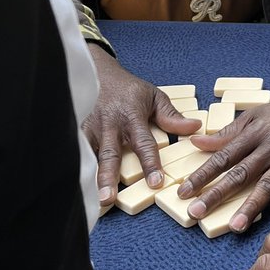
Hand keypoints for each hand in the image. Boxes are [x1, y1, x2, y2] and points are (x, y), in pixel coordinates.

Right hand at [85, 49, 203, 204]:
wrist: (98, 72)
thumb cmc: (128, 88)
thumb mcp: (154, 96)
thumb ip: (171, 115)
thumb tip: (195, 128)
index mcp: (132, 116)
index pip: (143, 143)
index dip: (150, 164)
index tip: (156, 182)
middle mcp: (109, 124)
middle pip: (110, 154)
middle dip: (109, 176)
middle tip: (110, 198)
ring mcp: (90, 128)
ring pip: (89, 155)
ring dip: (89, 177)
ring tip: (90, 198)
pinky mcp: (75, 130)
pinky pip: (74, 151)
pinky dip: (74, 167)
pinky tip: (74, 186)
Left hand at [174, 71, 269, 232]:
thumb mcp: (254, 116)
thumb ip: (227, 132)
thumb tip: (197, 142)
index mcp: (254, 134)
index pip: (223, 157)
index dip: (202, 175)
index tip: (184, 192)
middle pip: (240, 174)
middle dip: (217, 194)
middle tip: (197, 213)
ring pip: (268, 185)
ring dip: (252, 206)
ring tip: (235, 226)